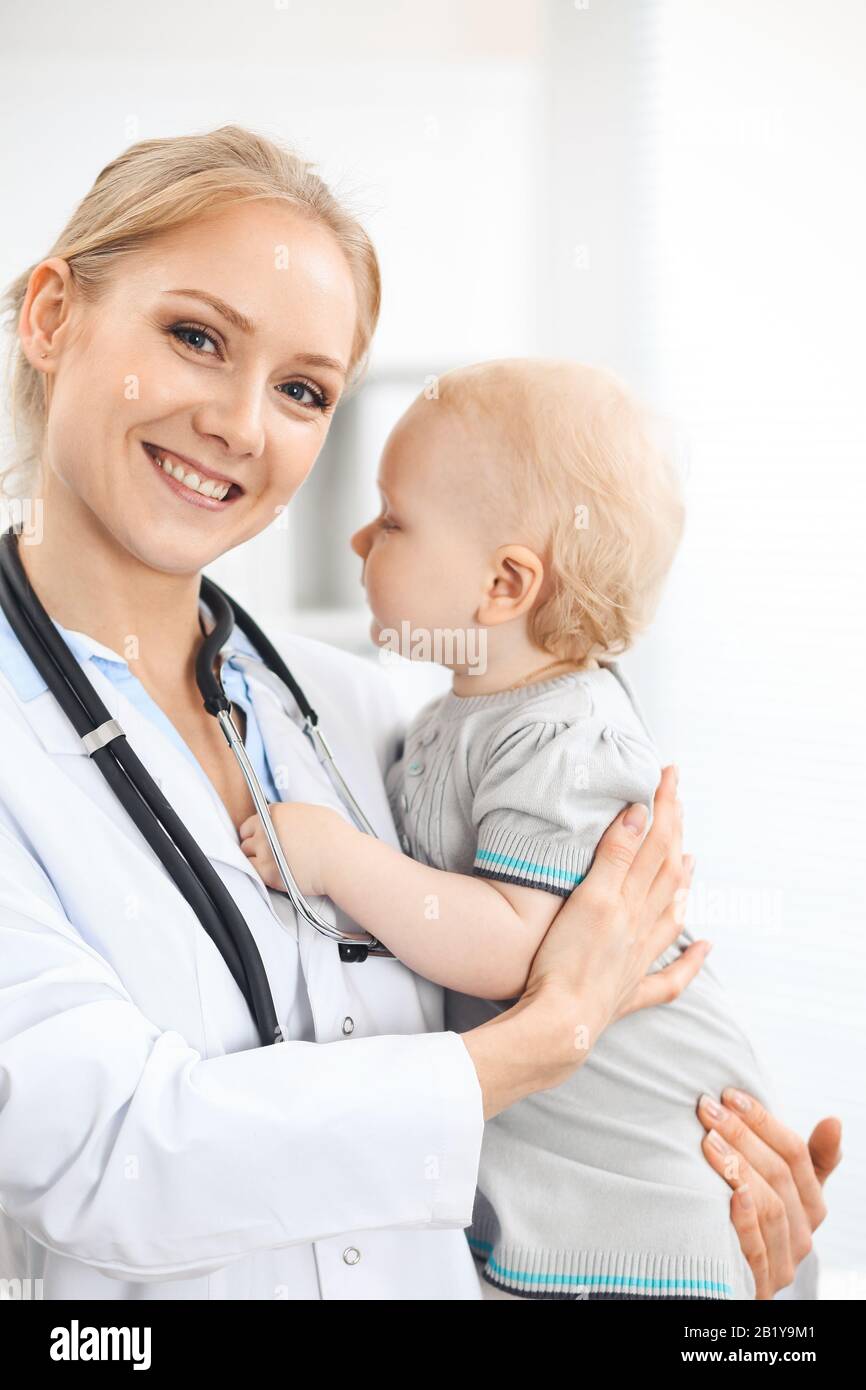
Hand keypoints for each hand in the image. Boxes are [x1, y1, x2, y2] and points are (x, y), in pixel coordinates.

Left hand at [238, 802, 344, 895]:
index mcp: (276, 812)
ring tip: (270, 864)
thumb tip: (290, 822)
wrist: (341, 859)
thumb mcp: (313, 813)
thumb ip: (293, 816)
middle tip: (265, 852)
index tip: (262, 838)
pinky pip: (252, 871)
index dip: (257, 831)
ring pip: (246, 855)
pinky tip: (271, 873)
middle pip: (246, 838)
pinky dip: (259, 873)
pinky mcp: (267, 871)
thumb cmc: (335, 838)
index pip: (252, 821)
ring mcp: (264, 850)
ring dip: (255, 859)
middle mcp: (265, 829)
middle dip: (254, 845)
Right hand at [522, 765, 709, 1081]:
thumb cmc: (565, 963)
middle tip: (677, 797)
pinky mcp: (628, 990)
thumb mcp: (590, 899)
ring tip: (691, 859)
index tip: (668, 773)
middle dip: (674, 831)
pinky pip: (670, 976)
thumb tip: (641, 813)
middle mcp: (641, 927)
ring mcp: (638, 960)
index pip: (654, 843)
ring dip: (683, 883)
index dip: (663, 806)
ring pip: (671, 914)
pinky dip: (691, 961)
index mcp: (629, 900)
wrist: (559, 1024)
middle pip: (666, 871)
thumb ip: (616, 857)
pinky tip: (705, 949)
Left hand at [697, 1090, 842, 1298]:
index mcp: (812, 1206)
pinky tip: (729, 1194)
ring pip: (769, 1207)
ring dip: (738, 1169)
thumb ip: (809, 1160)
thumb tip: (834, 1121)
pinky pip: (756, 1249)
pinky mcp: (758, 1284)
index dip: (764, 1121)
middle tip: (708, 1109)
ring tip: (708, 1140)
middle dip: (741, 1135)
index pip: (796, 1154)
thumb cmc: (755, 1221)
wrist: (729, 1282)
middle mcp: (802, 1235)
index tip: (730, 1094)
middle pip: (779, 1176)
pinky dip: (745, 1219)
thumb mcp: (785, 1190)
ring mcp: (782, 1262)